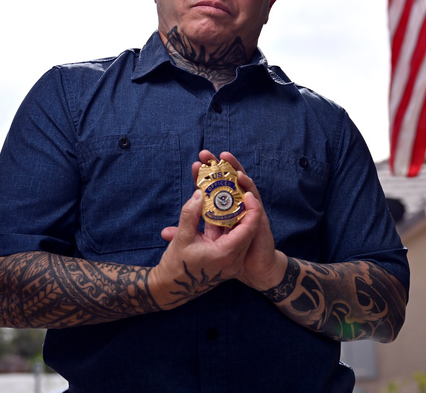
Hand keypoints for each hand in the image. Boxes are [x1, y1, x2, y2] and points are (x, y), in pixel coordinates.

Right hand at [152, 152, 259, 308]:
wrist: (170, 289)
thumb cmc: (175, 267)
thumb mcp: (181, 238)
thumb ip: (190, 214)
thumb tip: (199, 193)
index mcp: (226, 254)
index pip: (248, 228)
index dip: (251, 208)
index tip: (247, 192)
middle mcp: (233, 259)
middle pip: (246, 228)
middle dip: (242, 207)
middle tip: (237, 189)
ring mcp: (230, 261)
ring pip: (239, 232)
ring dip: (234, 214)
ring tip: (229, 195)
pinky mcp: (225, 260)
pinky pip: (231, 238)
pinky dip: (226, 224)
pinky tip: (219, 209)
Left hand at [183, 150, 287, 292]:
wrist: (255, 272)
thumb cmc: (231, 258)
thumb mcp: (201, 246)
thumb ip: (187, 236)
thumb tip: (164, 232)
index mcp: (223, 211)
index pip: (213, 189)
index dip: (204, 177)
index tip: (195, 164)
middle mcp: (237, 208)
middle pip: (229, 183)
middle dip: (220, 166)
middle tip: (208, 153)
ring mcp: (250, 212)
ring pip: (244, 187)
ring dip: (237, 173)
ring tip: (227, 161)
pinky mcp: (261, 221)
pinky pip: (257, 204)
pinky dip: (251, 192)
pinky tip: (244, 183)